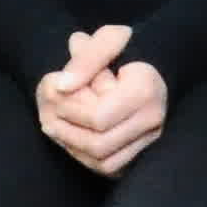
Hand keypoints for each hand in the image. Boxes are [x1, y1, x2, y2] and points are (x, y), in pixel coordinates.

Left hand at [34, 24, 169, 174]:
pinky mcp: (145, 151)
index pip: (98, 118)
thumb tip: (62, 86)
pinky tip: (73, 139)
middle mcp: (153, 120)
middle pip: (100, 145)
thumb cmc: (128, 46)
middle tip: (48, 119)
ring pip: (105, 163)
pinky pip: (112, 168)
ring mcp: (151, 139)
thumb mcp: (107, 38)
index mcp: (144, 91)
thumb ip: (85, 58)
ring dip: (75, 150)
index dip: (70, 111)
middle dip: (67, 134)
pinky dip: (87, 158)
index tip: (56, 95)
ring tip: (56, 130)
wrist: (158, 63)